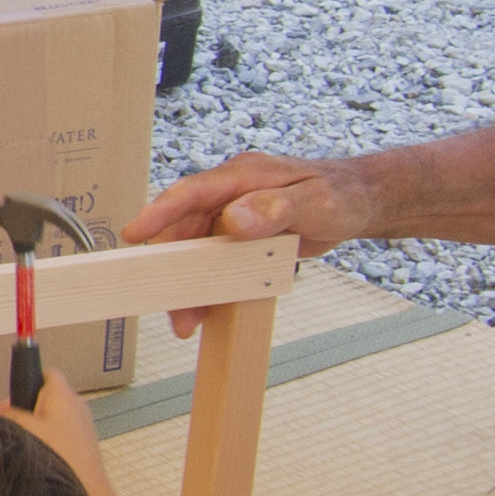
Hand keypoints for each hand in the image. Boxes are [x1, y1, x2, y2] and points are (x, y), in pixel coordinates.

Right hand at [128, 148, 366, 332]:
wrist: (359, 202)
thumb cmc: (341, 194)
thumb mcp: (315, 201)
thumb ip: (276, 207)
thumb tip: (235, 218)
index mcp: (243, 176)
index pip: (193, 192)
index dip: (160, 212)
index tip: (136, 234)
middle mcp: (232, 193)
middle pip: (187, 229)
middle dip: (174, 268)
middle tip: (173, 306)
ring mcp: (234, 214)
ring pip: (198, 251)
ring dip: (190, 284)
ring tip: (188, 319)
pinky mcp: (241, 236)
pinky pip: (216, 262)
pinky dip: (211, 286)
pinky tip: (209, 309)